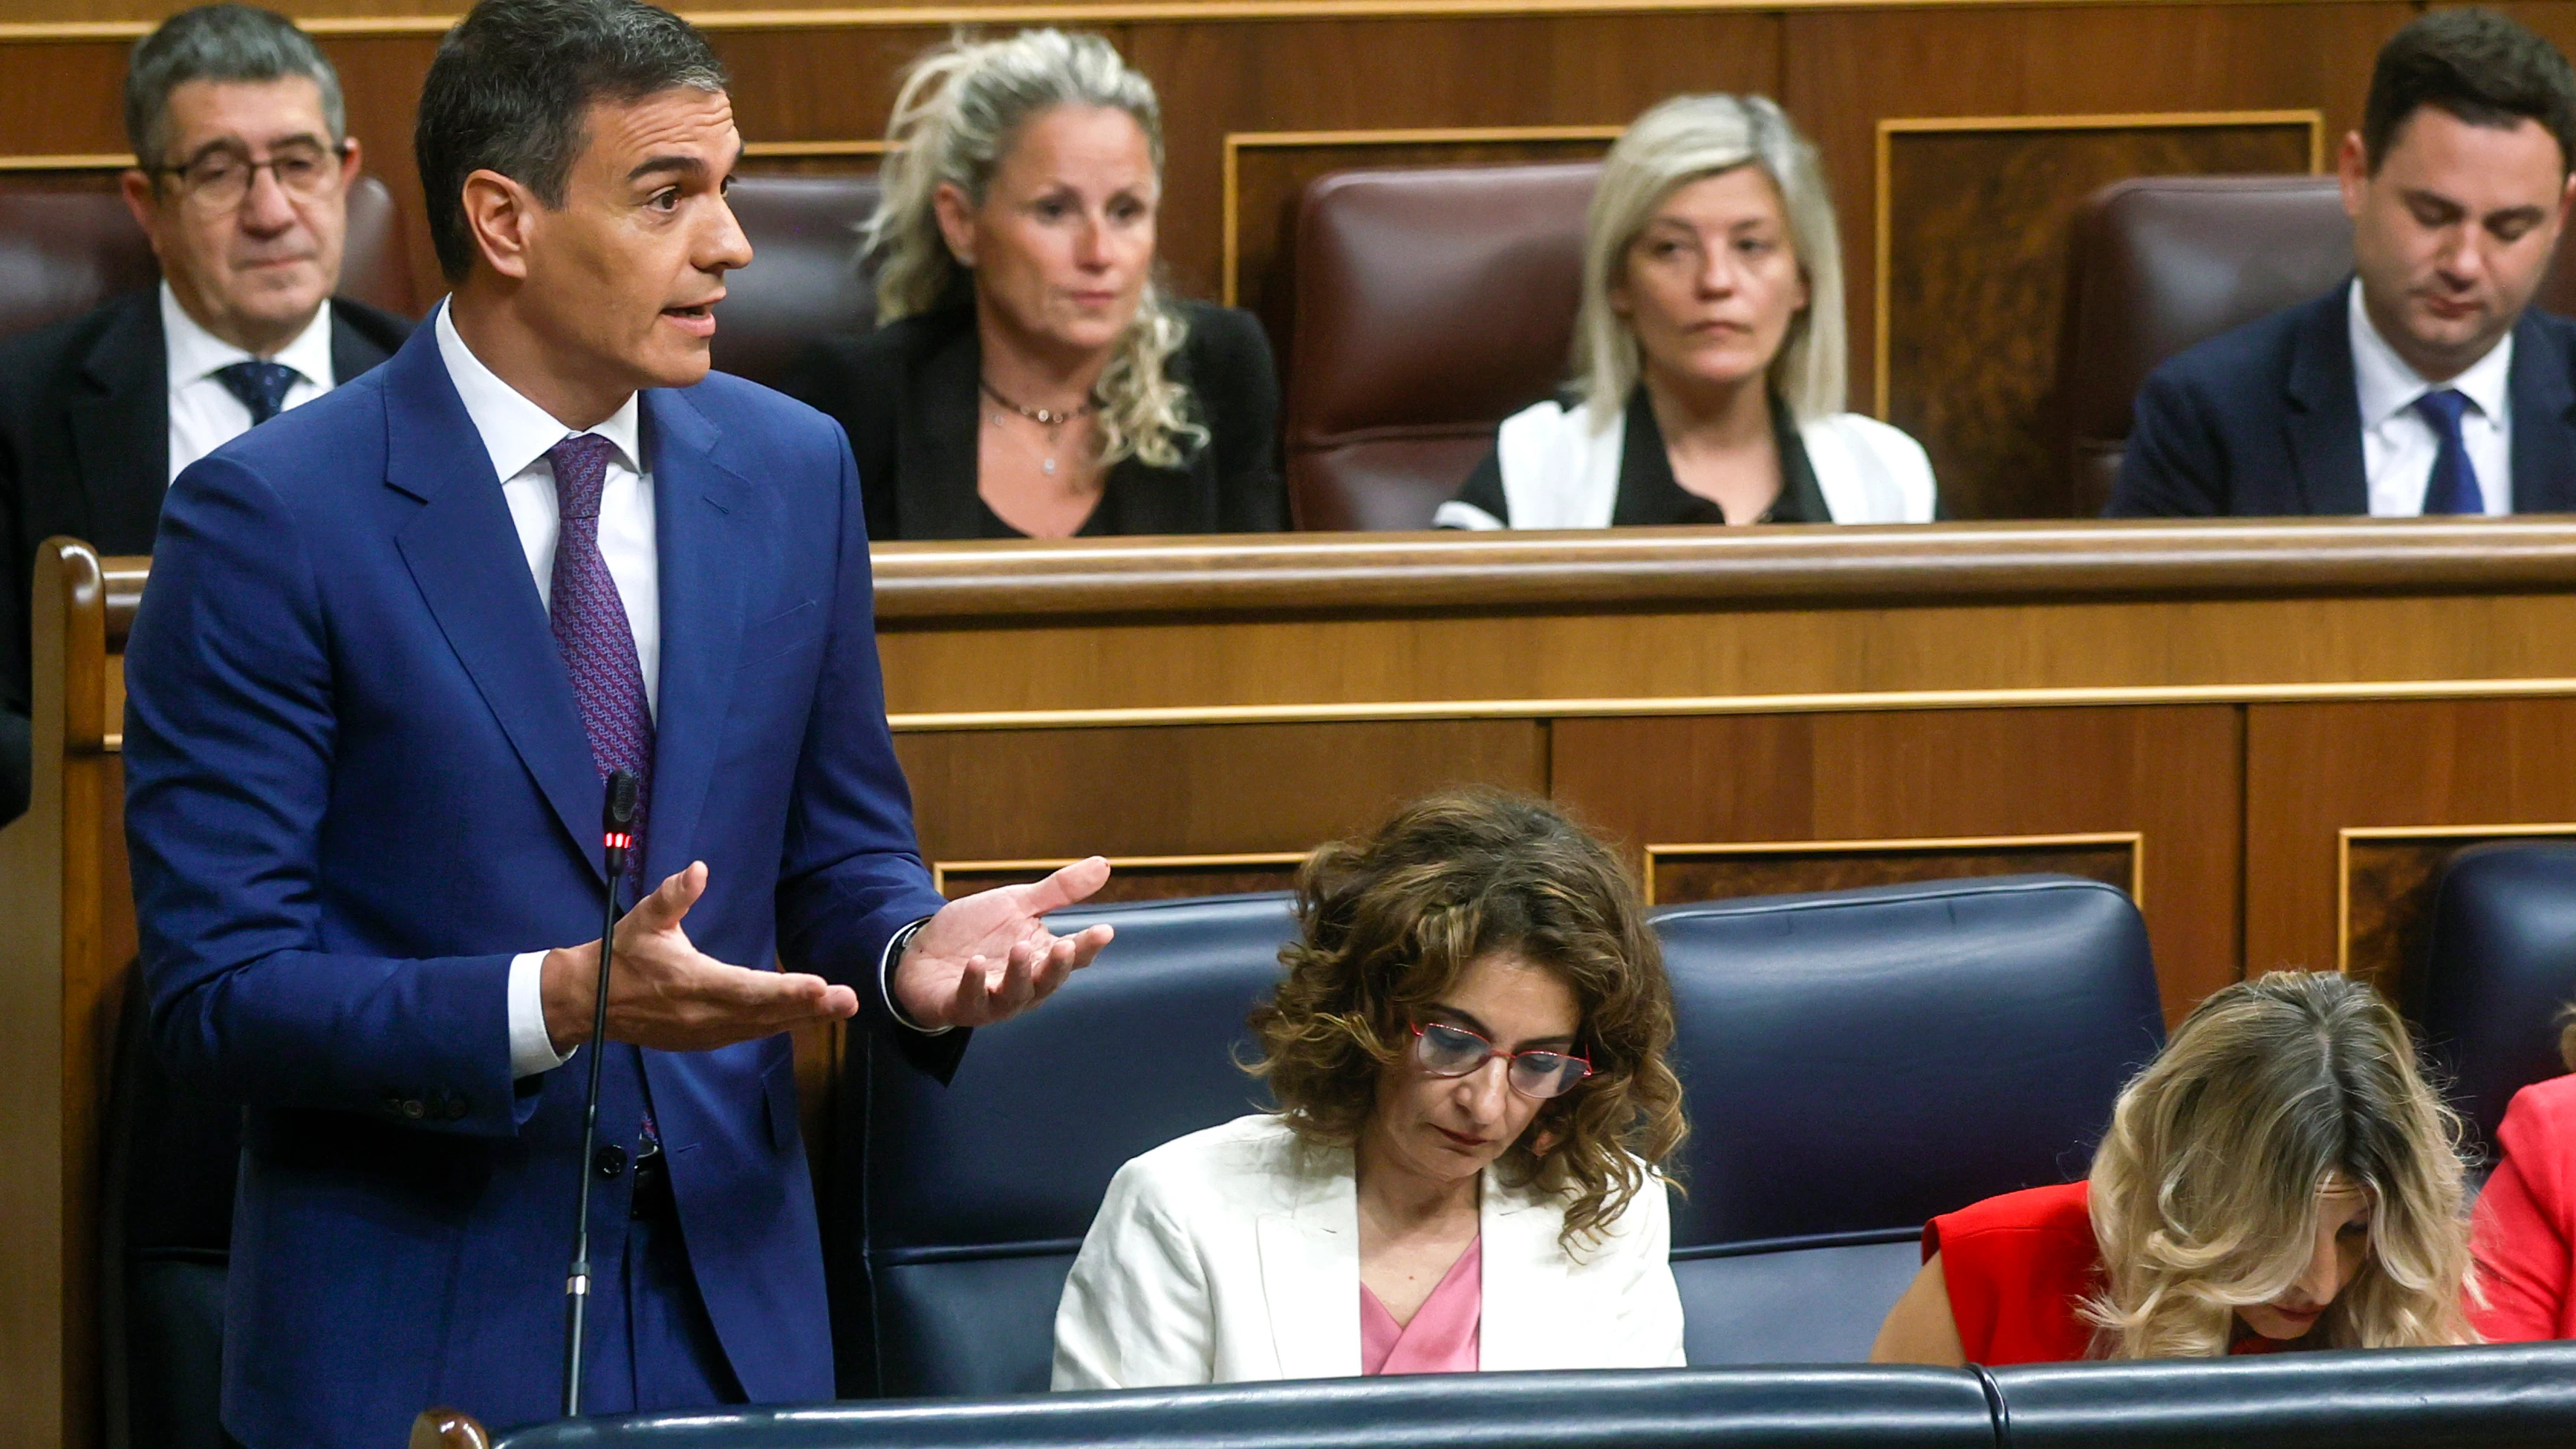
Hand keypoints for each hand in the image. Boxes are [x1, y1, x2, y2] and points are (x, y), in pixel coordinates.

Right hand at [540, 861, 857, 1052]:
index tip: (821, 986)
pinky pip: (750, 1034)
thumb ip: (673, 896)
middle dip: (811, 1008)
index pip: (749, 989)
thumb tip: (698, 870)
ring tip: (839, 1009)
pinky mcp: (704, 1040)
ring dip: (803, 1019)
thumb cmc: (620, 956)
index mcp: (693, 984)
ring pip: (763, 1028)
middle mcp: (704, 1015)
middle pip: (767, 1014)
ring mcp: (705, 1032)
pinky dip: (779, 1025)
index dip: (786, 991)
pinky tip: (805, 1018)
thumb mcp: (643, 920)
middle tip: (850, 1000)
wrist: (588, 1003)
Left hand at [893, 857, 1115, 1029]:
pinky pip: (971, 1000)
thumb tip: (1104, 865)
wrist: (924, 951)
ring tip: (1020, 948)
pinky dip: (975, 983)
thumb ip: (1059, 891)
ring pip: (1014, 996)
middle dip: (1057, 966)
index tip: (1104, 930)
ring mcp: (993, 1000)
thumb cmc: (977, 932)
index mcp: (1041, 959)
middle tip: (1065, 946)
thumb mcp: (1017, 904)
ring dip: (1019, 974)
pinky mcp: (960, 1006)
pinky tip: (976, 963)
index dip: (1089, 946)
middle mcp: (1024, 985)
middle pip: (1048, 981)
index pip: (1074, 957)